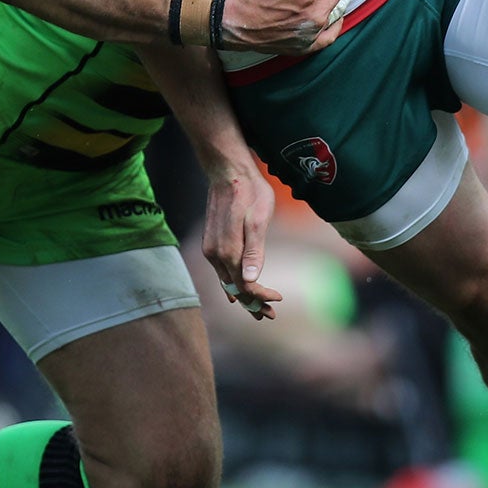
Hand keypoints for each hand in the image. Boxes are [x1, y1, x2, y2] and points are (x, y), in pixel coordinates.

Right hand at [201, 160, 282, 319]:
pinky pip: (220, 270)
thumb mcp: (258, 220)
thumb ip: (254, 252)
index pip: (246, 286)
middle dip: (252, 304)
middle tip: (269, 316)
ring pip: (227, 281)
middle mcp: (215, 254)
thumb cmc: (250, 192)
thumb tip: (251, 281)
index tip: (277, 301)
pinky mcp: (211, 242)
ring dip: (242, 295)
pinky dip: (231, 282)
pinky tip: (237, 288)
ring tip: (257, 307)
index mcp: (228, 251)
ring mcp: (211, 249)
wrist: (228, 171)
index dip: (261, 297)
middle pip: (235, 288)